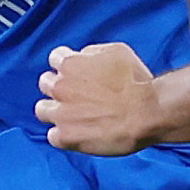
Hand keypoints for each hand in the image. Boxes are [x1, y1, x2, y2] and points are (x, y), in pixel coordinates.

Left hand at [37, 43, 161, 154]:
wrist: (148, 112)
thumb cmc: (137, 81)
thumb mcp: (116, 51)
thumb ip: (92, 53)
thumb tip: (83, 57)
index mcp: (70, 64)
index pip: (54, 58)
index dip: (67, 65)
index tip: (76, 73)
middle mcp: (61, 87)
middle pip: (44, 83)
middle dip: (58, 87)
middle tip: (75, 95)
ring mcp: (61, 114)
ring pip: (42, 110)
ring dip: (54, 111)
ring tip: (71, 116)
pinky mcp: (67, 137)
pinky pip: (52, 136)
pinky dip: (63, 135)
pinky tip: (77, 133)